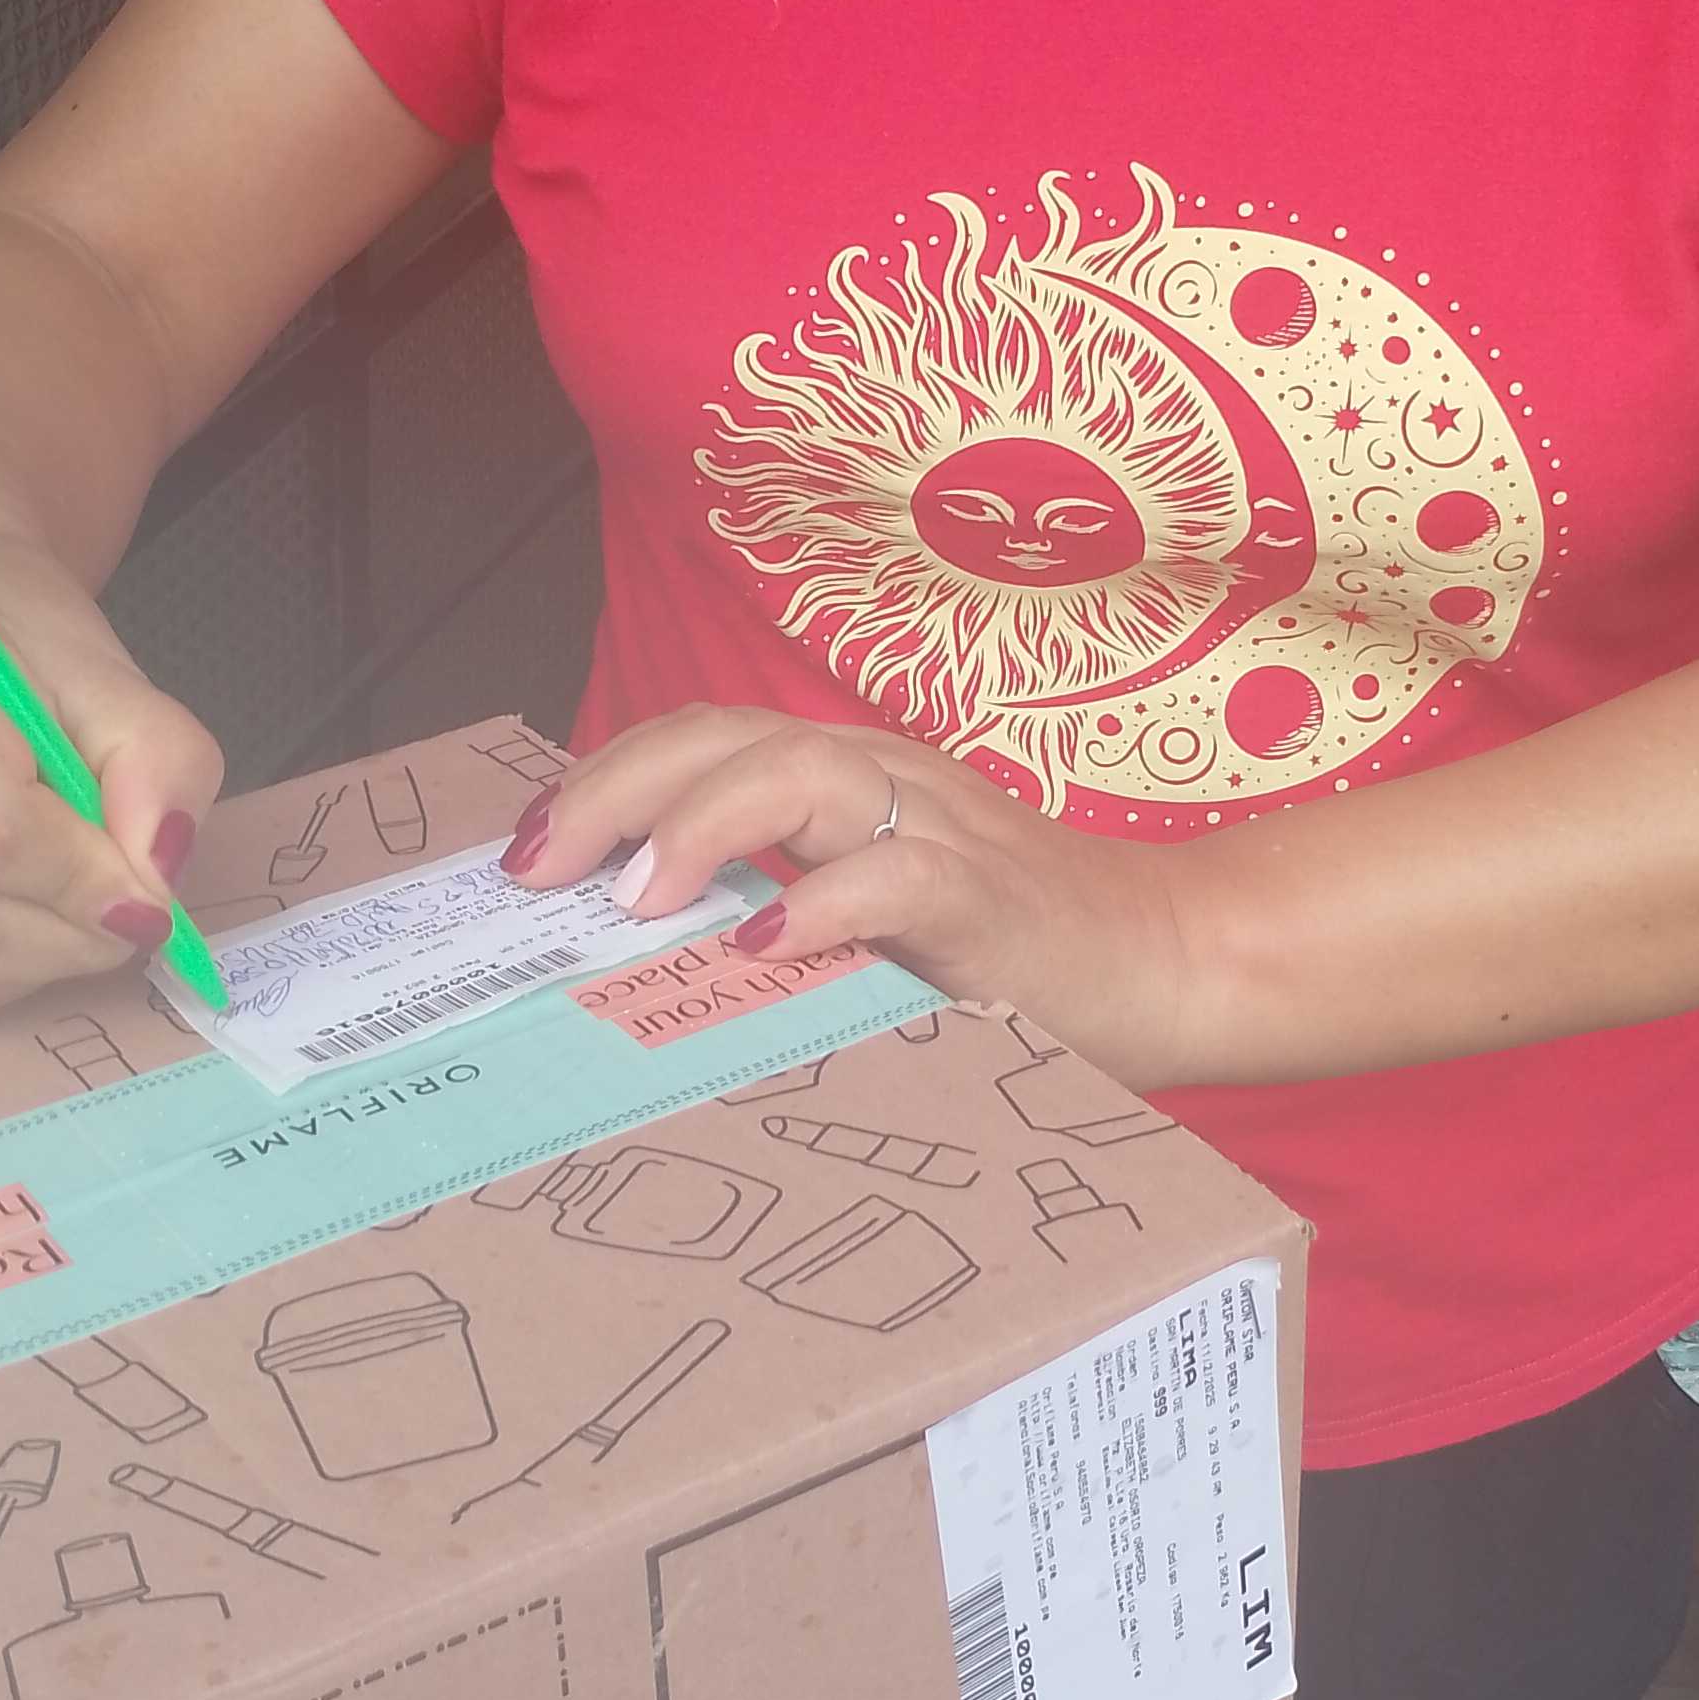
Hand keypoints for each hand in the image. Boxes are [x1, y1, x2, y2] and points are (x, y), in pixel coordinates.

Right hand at [0, 535, 223, 1018]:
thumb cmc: (7, 630)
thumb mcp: (105, 666)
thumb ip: (155, 757)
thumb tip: (157, 876)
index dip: (80, 877)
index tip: (151, 889)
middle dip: (69, 933)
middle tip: (135, 910)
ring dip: (41, 960)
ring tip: (86, 907)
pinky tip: (28, 918)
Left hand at [508, 706, 1192, 1090]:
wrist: (1174, 962)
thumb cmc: (1014, 956)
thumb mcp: (877, 927)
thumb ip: (783, 916)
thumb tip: (642, 961)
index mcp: (849, 782)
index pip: (704, 741)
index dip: (606, 779)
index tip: (523, 851)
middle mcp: (885, 782)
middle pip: (725, 736)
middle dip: (615, 790)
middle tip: (538, 868)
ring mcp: (943, 830)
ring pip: (799, 774)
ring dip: (700, 829)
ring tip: (633, 900)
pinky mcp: (994, 901)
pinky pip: (897, 875)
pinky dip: (821, 904)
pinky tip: (761, 946)